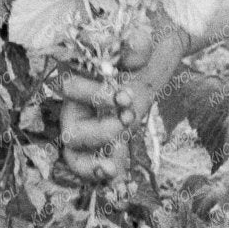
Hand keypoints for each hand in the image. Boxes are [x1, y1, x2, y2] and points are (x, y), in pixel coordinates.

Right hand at [57, 13, 191, 185]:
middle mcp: (80, 103)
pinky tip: (124, 190)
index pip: (69, 88)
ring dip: (91, 166)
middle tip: (127, 123)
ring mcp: (93, 122)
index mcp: (80, 74)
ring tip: (111, 171)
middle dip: (98, 133)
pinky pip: (100, 162)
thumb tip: (134, 43)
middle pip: (72, 129)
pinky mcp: (110, 137)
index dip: (92, 95)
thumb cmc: (145, 39)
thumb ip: (136, 43)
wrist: (159, 47)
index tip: (124, 96)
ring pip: (76, 154)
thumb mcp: (144, 38)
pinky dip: (109, 178)